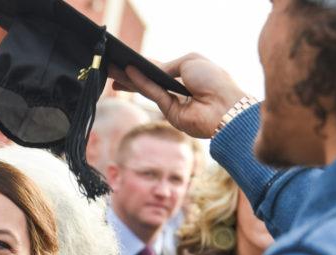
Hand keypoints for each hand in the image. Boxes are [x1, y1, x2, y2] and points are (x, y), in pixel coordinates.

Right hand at [110, 54, 248, 138]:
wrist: (224, 105)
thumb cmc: (213, 80)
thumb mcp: (190, 62)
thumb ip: (168, 65)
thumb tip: (151, 70)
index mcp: (186, 75)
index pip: (160, 69)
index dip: (144, 65)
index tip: (126, 59)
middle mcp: (178, 89)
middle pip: (148, 80)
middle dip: (129, 74)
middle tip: (111, 67)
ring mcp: (173, 102)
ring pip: (146, 88)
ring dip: (128, 79)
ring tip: (111, 71)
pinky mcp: (169, 113)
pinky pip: (153, 94)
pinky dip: (141, 83)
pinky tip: (129, 73)